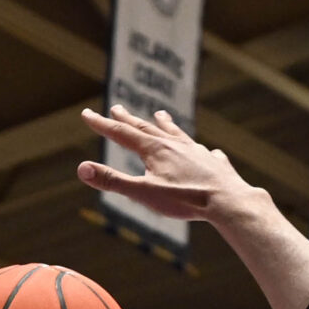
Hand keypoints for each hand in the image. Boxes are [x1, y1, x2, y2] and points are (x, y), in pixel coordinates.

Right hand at [78, 105, 257, 223]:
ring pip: (176, 134)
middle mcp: (174, 144)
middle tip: (116, 108)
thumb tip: (81, 169)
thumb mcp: (143, 193)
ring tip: (160, 115)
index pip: (121, 133)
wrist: (227, 200)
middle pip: (146, 128)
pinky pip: (205, 152)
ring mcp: (195, 151)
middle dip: (128, 120)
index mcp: (154, 149)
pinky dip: (199, 149)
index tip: (87, 114)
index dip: (102, 124)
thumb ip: (113, 181)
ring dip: (165, 124)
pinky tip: (208, 150)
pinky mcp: (213, 163)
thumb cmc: (185, 199)